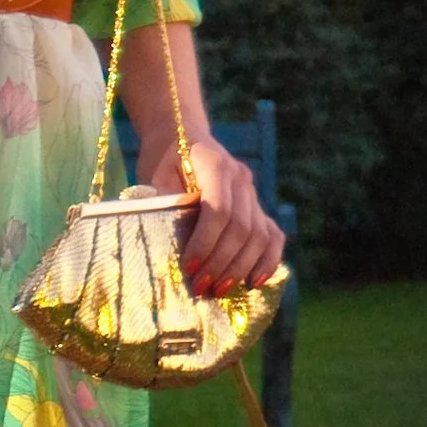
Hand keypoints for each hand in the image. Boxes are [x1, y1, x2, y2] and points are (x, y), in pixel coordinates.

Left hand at [142, 131, 285, 297]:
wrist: (179, 135)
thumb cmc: (162, 160)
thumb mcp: (155, 177)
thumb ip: (166, 205)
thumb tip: (169, 247)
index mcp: (214, 164)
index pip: (218, 210)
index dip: (205, 243)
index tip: (187, 267)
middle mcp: (240, 177)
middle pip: (241, 227)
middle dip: (221, 262)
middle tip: (201, 288)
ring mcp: (252, 192)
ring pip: (259, 235)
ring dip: (240, 267)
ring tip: (218, 291)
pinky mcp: (256, 207)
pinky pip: (272, 235)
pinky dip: (268, 260)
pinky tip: (254, 282)